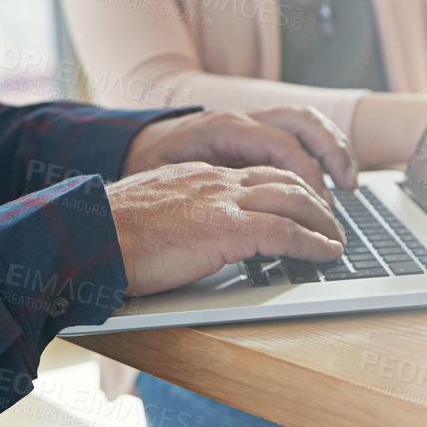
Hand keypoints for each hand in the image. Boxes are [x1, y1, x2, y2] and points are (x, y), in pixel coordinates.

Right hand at [106, 162, 345, 295]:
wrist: (90, 236)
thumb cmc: (108, 232)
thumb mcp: (148, 211)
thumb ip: (174, 212)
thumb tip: (181, 234)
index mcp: (197, 174)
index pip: (254, 172)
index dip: (284, 188)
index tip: (299, 204)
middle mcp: (215, 180)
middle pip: (283, 178)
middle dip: (315, 198)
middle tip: (330, 220)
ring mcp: (223, 201)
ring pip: (293, 198)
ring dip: (322, 220)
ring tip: (336, 239)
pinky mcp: (227, 229)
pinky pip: (285, 231)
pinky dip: (313, 242)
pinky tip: (327, 254)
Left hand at [123, 106, 358, 197]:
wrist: (138, 141)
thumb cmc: (152, 165)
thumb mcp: (168, 177)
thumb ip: (203, 188)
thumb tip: (233, 215)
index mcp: (223, 128)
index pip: (279, 145)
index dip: (305, 176)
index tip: (318, 207)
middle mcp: (241, 116)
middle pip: (300, 122)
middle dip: (331, 153)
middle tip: (347, 189)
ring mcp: (251, 117)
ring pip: (305, 120)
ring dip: (333, 147)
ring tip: (349, 182)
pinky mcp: (257, 126)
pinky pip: (298, 128)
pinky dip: (322, 147)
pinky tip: (332, 175)